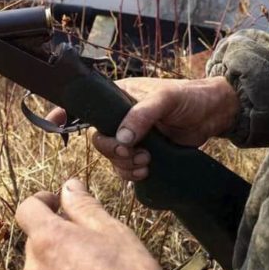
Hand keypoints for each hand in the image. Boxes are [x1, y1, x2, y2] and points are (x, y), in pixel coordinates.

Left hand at [15, 179, 166, 269]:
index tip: (58, 202)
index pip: (27, 209)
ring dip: (59, 256)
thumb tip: (69, 186)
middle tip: (86, 235)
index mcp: (48, 239)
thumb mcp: (112, 232)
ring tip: (91, 262)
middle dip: (55, 230)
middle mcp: (35, 266)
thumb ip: (84, 206)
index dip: (41, 200)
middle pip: (35, 237)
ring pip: (41, 263)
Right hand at [46, 76, 238, 180]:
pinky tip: (147, 170)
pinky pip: (126, 167)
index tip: (53, 121)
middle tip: (132, 152)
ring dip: (124, 164)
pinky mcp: (143, 152)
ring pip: (112, 156)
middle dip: (112, 150)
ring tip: (146, 161)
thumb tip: (121, 139)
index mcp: (118, 97)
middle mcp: (120, 116)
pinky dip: (132, 172)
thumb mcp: (165, 99)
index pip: (87, 104)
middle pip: (98, 139)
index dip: (67, 112)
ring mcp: (132, 136)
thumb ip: (141, 116)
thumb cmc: (190, 97)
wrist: (215, 114)